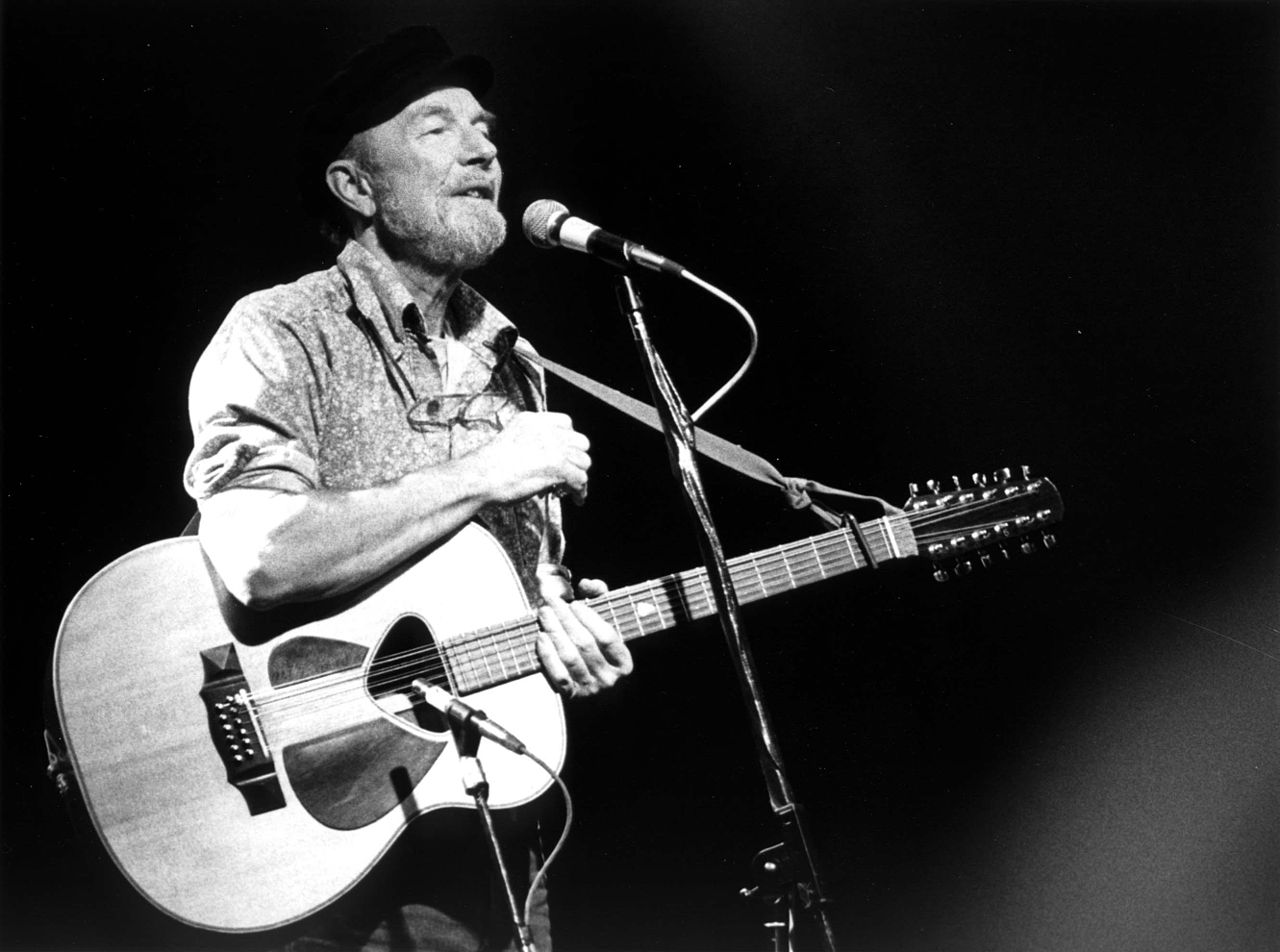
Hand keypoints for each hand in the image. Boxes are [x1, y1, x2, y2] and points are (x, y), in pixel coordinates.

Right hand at [469, 412, 590, 505]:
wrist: (480, 477)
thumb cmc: (489, 466)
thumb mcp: (512, 440)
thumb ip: (532, 442)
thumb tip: (549, 461)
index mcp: (533, 421)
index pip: (566, 422)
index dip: (569, 440)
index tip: (565, 454)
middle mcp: (547, 431)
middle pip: (580, 442)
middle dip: (577, 458)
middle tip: (568, 474)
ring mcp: (554, 448)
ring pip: (583, 462)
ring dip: (579, 477)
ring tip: (570, 490)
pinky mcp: (558, 467)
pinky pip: (580, 480)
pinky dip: (579, 491)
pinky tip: (576, 499)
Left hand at [534, 565, 631, 696]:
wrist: (595, 696)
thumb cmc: (599, 651)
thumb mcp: (606, 624)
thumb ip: (600, 597)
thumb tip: (586, 584)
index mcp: (624, 663)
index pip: (607, 637)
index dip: (589, 618)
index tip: (574, 603)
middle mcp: (609, 678)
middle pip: (584, 644)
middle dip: (565, 619)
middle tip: (550, 603)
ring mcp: (590, 690)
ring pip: (570, 657)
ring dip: (554, 632)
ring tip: (544, 614)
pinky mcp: (572, 697)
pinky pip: (558, 675)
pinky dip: (548, 656)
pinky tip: (541, 638)